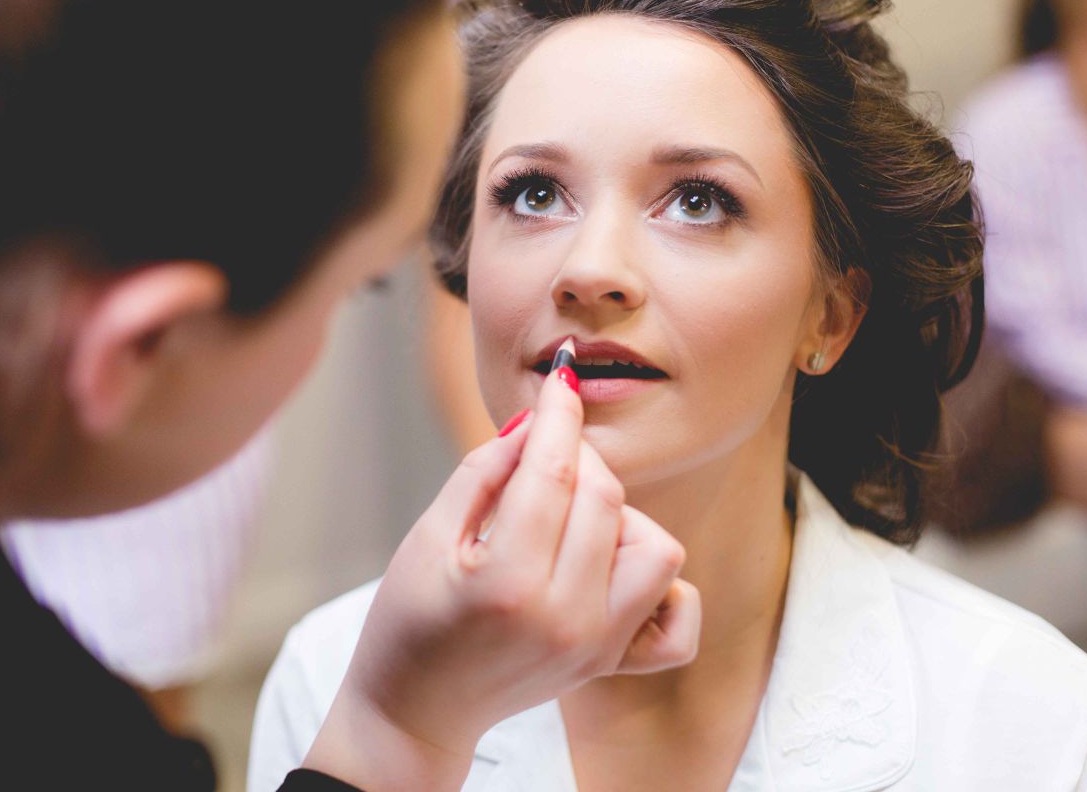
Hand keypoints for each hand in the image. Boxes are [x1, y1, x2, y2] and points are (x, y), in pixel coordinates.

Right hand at [304, 367, 699, 790]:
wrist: (415, 710)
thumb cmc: (409, 620)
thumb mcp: (429, 536)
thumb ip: (485, 471)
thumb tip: (535, 420)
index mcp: (507, 583)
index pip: (554, 473)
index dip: (559, 415)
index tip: (560, 376)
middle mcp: (565, 617)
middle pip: (606, 498)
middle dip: (578, 457)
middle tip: (539, 459)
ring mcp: (596, 644)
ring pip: (655, 546)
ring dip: (617, 516)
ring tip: (566, 523)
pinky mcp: (611, 661)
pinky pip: (677, 612)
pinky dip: (659, 582)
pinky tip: (612, 567)